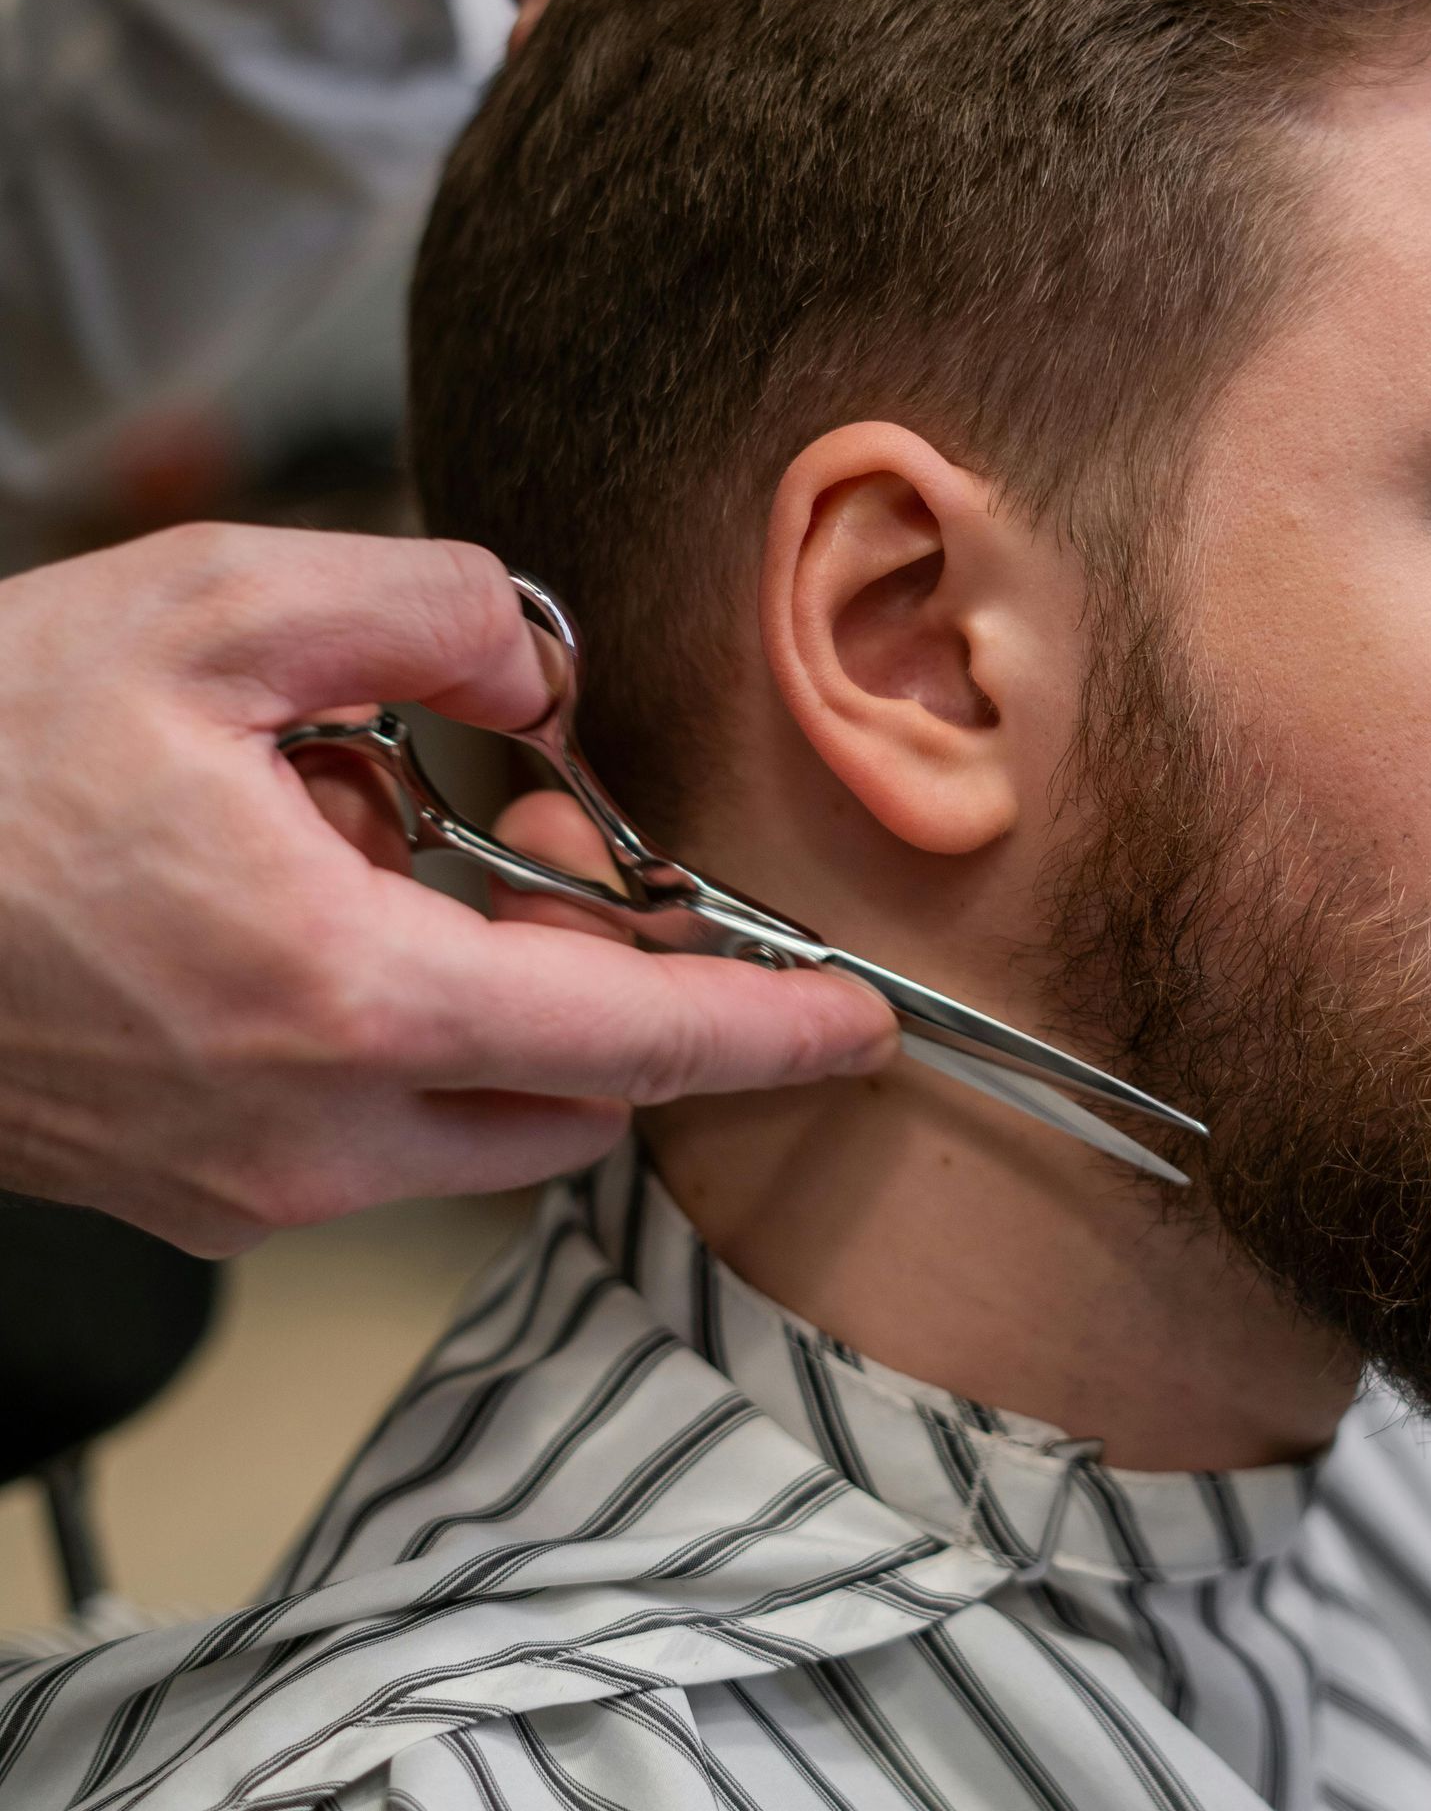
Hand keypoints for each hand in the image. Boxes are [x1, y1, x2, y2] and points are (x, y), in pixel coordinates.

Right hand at [0, 526, 894, 1252]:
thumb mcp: (208, 608)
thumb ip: (426, 612)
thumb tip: (546, 674)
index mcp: (343, 1000)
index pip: (628, 1045)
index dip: (766, 1032)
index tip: (858, 1024)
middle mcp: (308, 1137)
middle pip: (567, 1098)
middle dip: (607, 980)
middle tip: (554, 837)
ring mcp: (245, 1190)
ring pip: (471, 1126)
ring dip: (492, 1006)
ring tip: (371, 845)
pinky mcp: (193, 1202)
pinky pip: (368, 1138)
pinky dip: (395, 1038)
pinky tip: (291, 909)